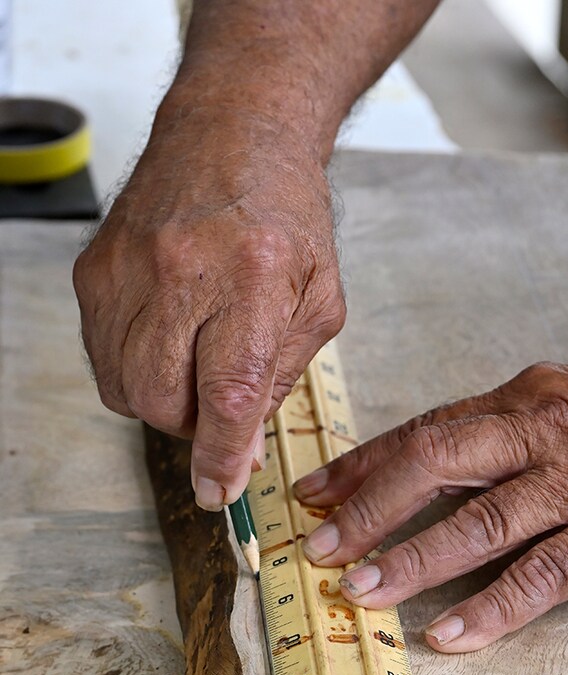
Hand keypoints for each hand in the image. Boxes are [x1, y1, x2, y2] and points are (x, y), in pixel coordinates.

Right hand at [73, 101, 344, 509]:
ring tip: (195, 359)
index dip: (220, 458)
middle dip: (192, 426)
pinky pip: (103, 358)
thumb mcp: (318, 301)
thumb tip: (241, 451)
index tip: (220, 493)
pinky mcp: (94, 271)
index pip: (225, 396)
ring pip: (124, 388)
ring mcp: (126, 269)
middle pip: (161, 402)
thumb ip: (280, 380)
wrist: (231, 132)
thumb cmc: (284, 215)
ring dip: (162, 399)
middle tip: (219, 399)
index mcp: (251, 277)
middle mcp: (179, 271)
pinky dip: (135, 369)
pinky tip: (167, 339)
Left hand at [294, 354, 567, 650]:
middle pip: (434, 464)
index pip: (425, 430)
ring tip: (363, 593)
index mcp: (524, 400)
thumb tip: (429, 467)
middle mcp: (543, 434)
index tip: (314, 494)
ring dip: (413, 560)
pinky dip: (493, 607)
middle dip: (368, 509)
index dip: (363, 464)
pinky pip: (544, 576)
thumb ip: (503, 434)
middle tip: (319, 548)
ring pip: (480, 523)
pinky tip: (450, 634)